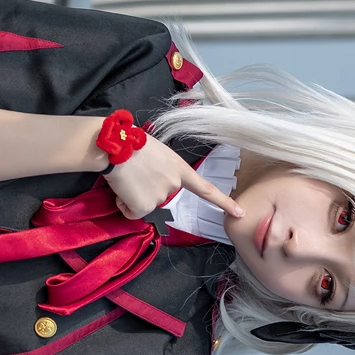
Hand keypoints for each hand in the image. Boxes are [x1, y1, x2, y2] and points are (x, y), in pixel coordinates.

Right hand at [103, 133, 242, 222]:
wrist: (115, 147)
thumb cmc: (130, 142)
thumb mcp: (155, 152)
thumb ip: (160, 168)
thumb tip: (147, 180)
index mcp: (179, 168)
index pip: (205, 189)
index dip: (223, 202)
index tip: (240, 212)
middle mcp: (174, 184)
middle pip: (159, 195)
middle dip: (144, 188)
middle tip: (133, 171)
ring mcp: (161, 196)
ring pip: (144, 204)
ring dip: (132, 194)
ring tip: (125, 175)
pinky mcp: (144, 207)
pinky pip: (132, 212)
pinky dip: (124, 204)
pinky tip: (121, 187)